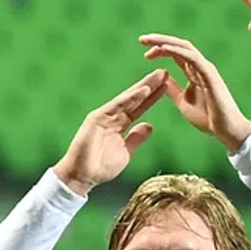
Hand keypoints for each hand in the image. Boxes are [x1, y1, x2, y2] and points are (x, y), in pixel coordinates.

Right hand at [53, 69, 168, 194]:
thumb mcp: (127, 152)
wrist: (83, 176)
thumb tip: (150, 125)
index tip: (167, 86)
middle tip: (165, 73)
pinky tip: (143, 90)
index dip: (153, 97)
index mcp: (119, 124)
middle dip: (149, 86)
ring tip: (158, 76)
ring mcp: (103, 116)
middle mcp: (111, 117)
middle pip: (134, 99)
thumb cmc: (102, 167)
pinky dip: (129, 98)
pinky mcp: (96, 118)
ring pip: (127, 99)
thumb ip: (136, 138)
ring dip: (143, 87)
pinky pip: (116, 106)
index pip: (139, 107)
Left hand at [139, 34, 250, 152]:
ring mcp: (206, 69)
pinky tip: (163, 48)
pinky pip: (192, 58)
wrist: (226, 130)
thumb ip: (172, 89)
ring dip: (166, 41)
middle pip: (179, 46)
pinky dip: (177, 51)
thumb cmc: (208, 118)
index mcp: (194, 73)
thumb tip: (159, 79)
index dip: (160, 50)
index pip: (176, 54)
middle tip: (142, 39)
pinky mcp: (210, 74)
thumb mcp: (182, 101)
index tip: (146, 55)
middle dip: (160, 40)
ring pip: (185, 47)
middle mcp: (200, 67)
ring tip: (149, 40)